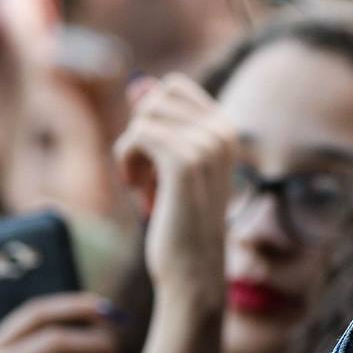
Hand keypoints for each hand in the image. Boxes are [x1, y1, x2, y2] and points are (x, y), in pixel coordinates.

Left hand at [113, 74, 236, 306]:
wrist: (192, 269)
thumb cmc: (179, 219)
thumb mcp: (167, 165)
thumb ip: (158, 123)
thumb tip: (139, 83)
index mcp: (225, 129)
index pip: (173, 87)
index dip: (150, 117)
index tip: (154, 157)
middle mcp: (222, 131)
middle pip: (155, 97)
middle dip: (140, 131)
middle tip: (145, 173)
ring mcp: (207, 144)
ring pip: (144, 116)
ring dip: (132, 150)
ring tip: (143, 185)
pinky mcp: (185, 161)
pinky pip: (136, 135)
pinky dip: (126, 160)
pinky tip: (136, 189)